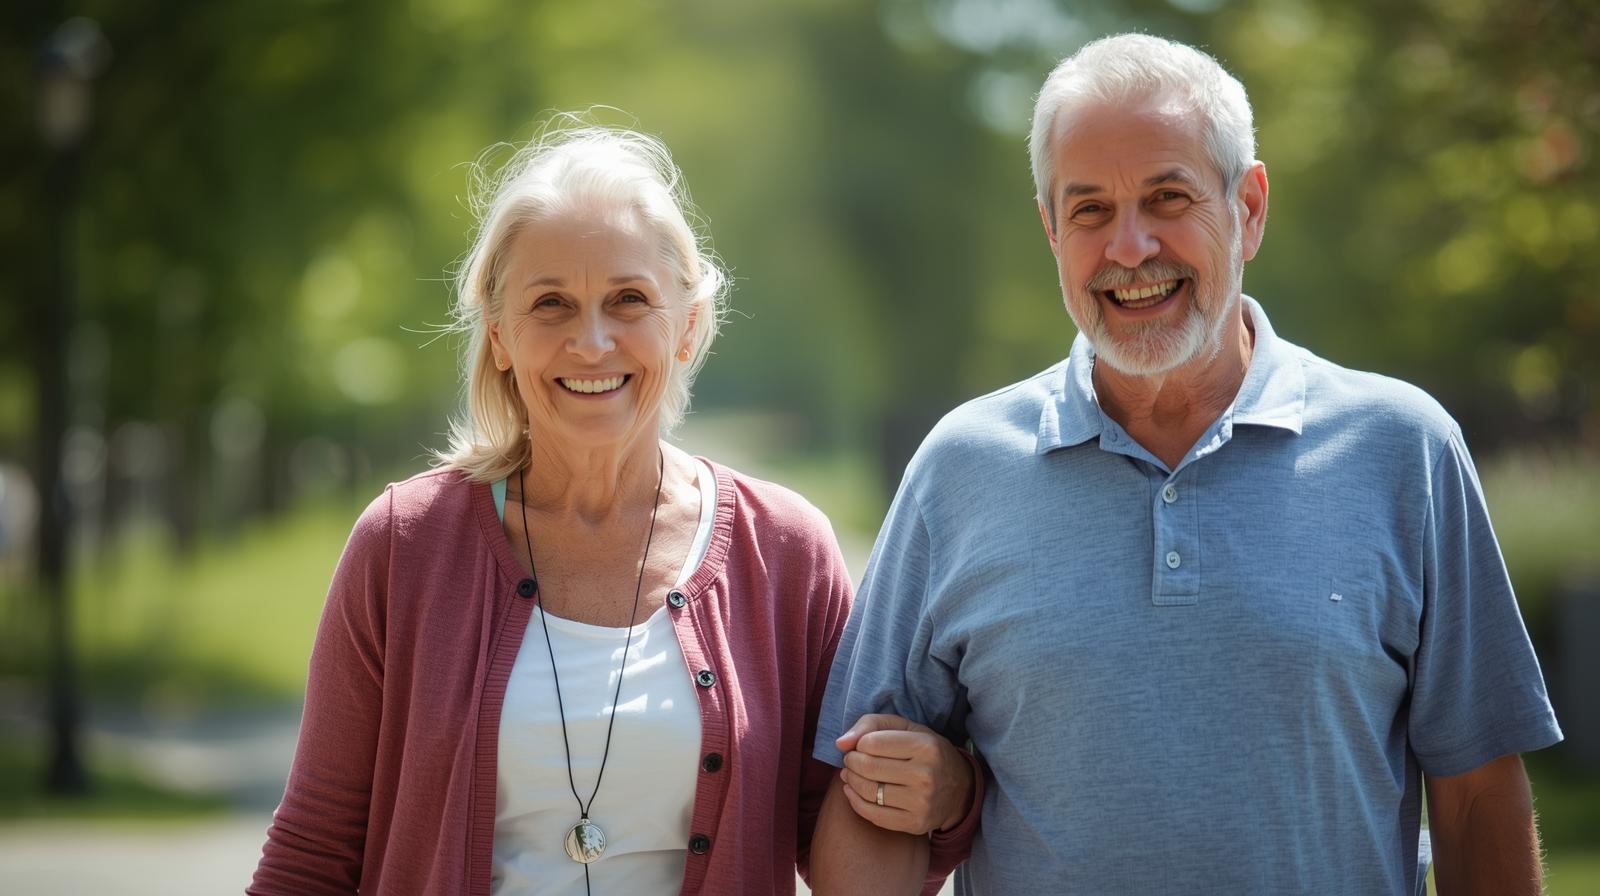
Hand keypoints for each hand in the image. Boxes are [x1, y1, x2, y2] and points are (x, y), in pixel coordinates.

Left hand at [834, 713, 974, 834]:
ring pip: (868, 791)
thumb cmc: (927, 753)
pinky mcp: (915, 824)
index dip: (858, 743)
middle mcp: (926, 775)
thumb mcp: (907, 728)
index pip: (872, 743)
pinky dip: (855, 802)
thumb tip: (840, 743)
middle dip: (851, 762)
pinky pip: (873, 815)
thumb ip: (871, 725)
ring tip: (850, 774)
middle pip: (868, 767)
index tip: (859, 745)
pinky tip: (852, 791)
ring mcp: (921, 803)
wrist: (960, 790)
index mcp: (926, 746)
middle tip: (850, 760)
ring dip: (850, 781)